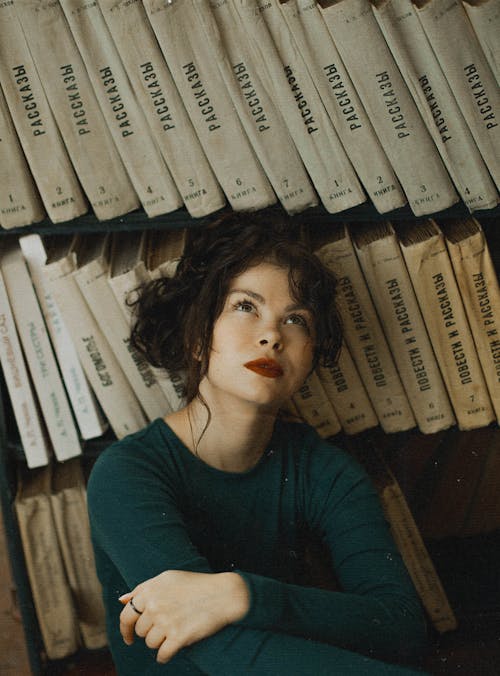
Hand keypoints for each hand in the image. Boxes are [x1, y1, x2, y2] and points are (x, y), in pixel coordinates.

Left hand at [119, 570, 249, 662]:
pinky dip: (165, 655)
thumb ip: (142, 589)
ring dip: (160, 642)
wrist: (222, 594)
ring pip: (150, 643)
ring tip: (174, 631)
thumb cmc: (195, 584)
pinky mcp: (178, 636)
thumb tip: (121, 600)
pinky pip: (162, 655)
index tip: (129, 636)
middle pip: (139, 631)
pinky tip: (173, 648)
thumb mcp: (167, 579)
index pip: (126, 615)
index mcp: (150, 590)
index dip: (125, 628)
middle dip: (150, 632)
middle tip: (165, 627)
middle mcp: (155, 605)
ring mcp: (166, 621)